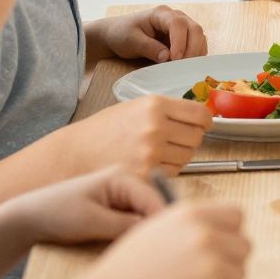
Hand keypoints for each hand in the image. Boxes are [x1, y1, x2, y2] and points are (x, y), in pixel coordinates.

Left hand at [14, 167, 164, 247]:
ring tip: (137, 252)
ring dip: (141, 233)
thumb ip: (126, 226)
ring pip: (144, 216)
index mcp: (123, 176)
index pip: (155, 200)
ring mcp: (122, 195)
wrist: (28, 218)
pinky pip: (133, 221)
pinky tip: (125, 248)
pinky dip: (131, 235)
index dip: (162, 223)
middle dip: (152, 228)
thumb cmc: (56, 213)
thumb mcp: (92, 222)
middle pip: (153, 207)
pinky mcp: (116, 208)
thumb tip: (153, 232)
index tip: (163, 247)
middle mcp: (127, 181)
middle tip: (150, 253)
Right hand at [54, 95, 212, 178]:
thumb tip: (201, 117)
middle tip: (174, 140)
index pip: (200, 114)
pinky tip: (150, 163)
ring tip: (157, 151)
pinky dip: (168, 169)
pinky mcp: (146, 173)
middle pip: (197, 137)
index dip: (205, 121)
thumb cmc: (105, 130)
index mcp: (154, 105)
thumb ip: (167, 110)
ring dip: (179, 155)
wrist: (74, 153)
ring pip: (188, 156)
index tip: (202, 125)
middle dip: (190, 139)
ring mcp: (150, 152)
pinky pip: (174, 172)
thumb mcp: (135, 107)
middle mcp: (155, 127)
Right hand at [77, 201, 249, 278]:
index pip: (237, 215)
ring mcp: (213, 265)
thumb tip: (224, 231)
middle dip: (229, 260)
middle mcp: (206, 235)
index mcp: (192, 214)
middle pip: (244, 245)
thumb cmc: (127, 269)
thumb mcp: (156, 228)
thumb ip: (192, 225)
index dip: (228, 232)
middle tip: (203, 274)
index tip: (219, 245)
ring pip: (239, 274)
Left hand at [92, 6, 206, 62]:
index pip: (178, 24)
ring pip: (200, 38)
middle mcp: (176, 17)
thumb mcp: (131, 41)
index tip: (175, 58)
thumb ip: (149, 48)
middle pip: (195, 29)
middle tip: (183, 67)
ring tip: (184, 69)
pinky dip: (195, 56)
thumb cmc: (122, 34)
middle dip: (192, 49)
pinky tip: (186, 66)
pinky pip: (197, 45)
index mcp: (161, 14)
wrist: (117, 34)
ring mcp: (182, 27)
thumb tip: (167, 57)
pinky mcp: (184, 38)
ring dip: (196, 54)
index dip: (180, 41)